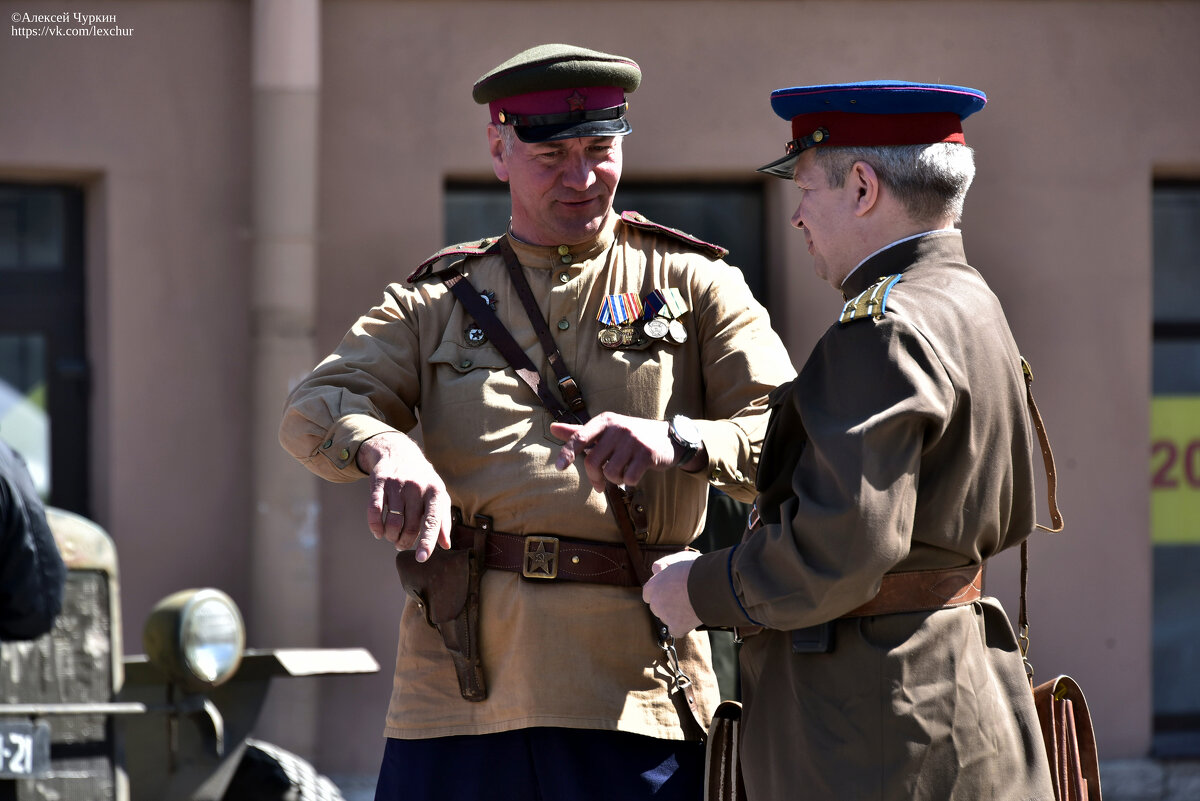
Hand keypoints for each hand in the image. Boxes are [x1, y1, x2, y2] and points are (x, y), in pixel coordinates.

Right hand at [356, 432, 452, 561]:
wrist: (399, 451)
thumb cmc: (423, 480)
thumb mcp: (437, 496)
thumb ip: (443, 520)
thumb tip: (446, 546)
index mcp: (435, 491)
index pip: (432, 520)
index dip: (427, 541)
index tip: (422, 559)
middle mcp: (417, 487)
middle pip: (410, 526)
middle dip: (404, 542)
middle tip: (401, 545)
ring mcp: (397, 484)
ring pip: (393, 522)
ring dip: (391, 537)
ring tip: (392, 538)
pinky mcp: (379, 482)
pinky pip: (374, 511)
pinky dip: (375, 526)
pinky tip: (378, 532)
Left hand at [551, 412, 676, 491]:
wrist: (667, 438)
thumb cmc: (630, 437)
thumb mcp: (606, 431)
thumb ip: (580, 432)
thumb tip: (553, 428)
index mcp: (605, 421)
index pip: (580, 437)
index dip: (567, 453)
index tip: (559, 468)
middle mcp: (618, 428)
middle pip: (593, 461)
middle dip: (595, 478)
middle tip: (600, 484)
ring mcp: (634, 440)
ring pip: (611, 473)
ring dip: (614, 480)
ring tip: (622, 474)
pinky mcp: (648, 454)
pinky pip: (629, 478)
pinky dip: (629, 482)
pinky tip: (634, 475)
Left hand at [642, 550, 702, 636]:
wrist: (710, 584)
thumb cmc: (696, 569)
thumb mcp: (677, 559)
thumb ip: (664, 565)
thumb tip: (656, 570)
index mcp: (653, 585)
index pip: (649, 593)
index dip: (660, 592)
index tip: (672, 590)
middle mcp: (656, 602)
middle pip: (657, 607)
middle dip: (667, 604)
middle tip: (684, 598)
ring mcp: (665, 616)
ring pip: (667, 619)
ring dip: (676, 615)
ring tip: (692, 605)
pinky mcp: (677, 626)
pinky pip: (677, 631)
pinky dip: (683, 627)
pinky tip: (691, 619)